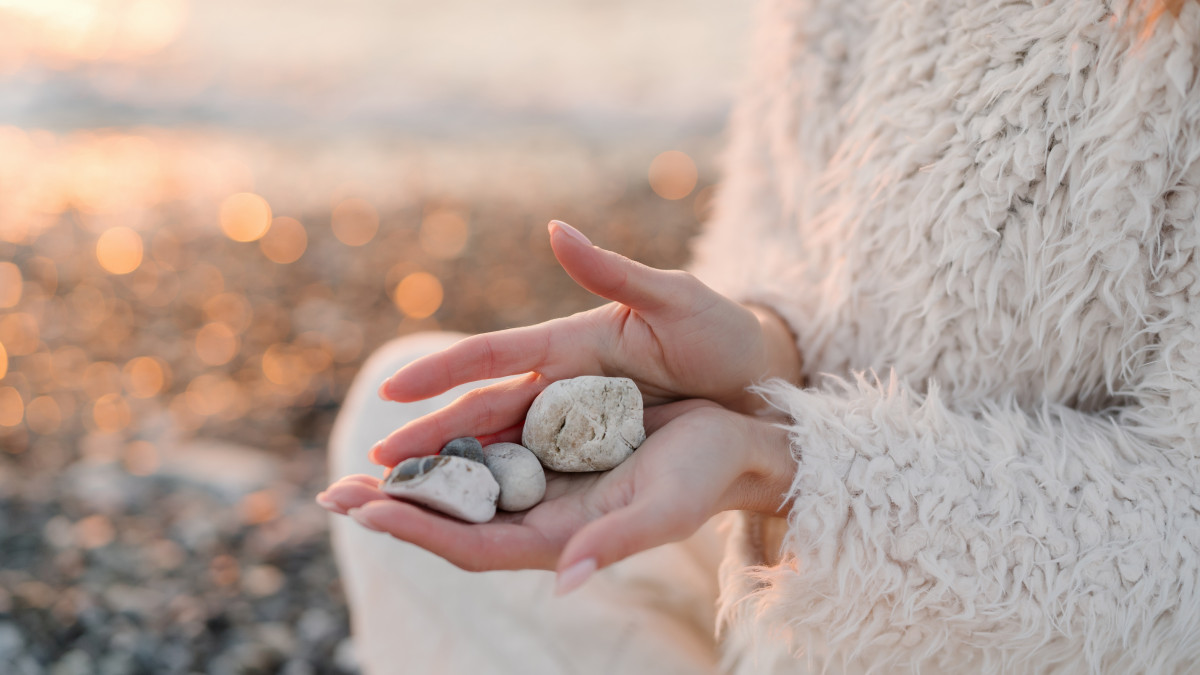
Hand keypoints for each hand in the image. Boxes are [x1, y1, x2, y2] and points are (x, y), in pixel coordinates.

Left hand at [318, 401, 794, 592]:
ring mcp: (544, 485)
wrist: (730, 444)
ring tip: (358, 469)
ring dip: (412, 480)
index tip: (365, 509)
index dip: (418, 529)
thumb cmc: (703, 478)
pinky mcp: (551, 452)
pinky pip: (489, 452)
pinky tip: (420, 434)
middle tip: (332, 493)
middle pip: (453, 522)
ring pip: (463, 487)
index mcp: (561, 539)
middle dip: (394, 508)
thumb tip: (565, 580)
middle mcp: (542, 517)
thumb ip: (614, 543)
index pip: (473, 543)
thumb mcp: (664, 508)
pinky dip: (449, 448)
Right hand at [370, 220, 801, 466]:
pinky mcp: (594, 453)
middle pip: (484, 413)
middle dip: (429, 438)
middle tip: (371, 468)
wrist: (759, 379)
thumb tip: (554, 229)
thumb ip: (614, 271)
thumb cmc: (720, 332)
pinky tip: (467, 515)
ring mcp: (575, 422)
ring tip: (400, 497)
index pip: (495, 356)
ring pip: (501, 448)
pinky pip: (538, 473)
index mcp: (572, 343)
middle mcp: (563, 385)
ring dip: (452, 471)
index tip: (393, 389)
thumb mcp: (674, 299)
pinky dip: (499, 490)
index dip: (443, 371)